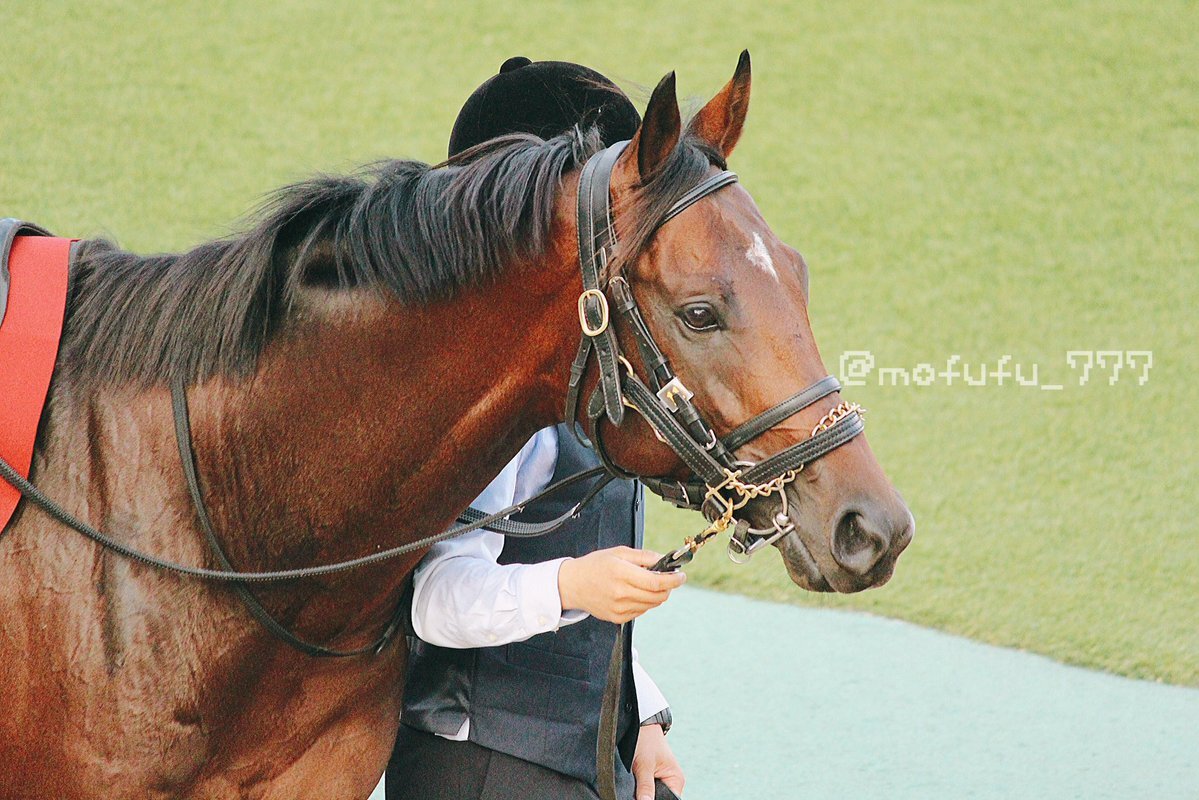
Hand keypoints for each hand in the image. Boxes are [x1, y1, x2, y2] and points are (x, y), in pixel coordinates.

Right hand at [557, 546, 685, 622]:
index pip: (656, 582)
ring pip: (652, 605)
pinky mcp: (618, 618)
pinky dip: (645, 602)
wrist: (572, 585)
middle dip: (668, 587)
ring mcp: (619, 608)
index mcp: (621, 573)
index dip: (673, 580)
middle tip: (667, 578)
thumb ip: (644, 556)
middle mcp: (621, 593)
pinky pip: (641, 611)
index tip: (681, 576)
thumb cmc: (594, 566)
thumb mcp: (618, 553)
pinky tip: (635, 592)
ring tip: (647, 583)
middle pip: (658, 596)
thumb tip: (664, 559)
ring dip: (657, 594)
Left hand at [632, 723, 683, 799]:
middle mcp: (673, 781)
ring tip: (638, 782)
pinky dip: (642, 788)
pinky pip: (649, 788)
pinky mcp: (655, 777)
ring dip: (645, 792)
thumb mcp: (644, 766)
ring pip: (654, 794)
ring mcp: (664, 779)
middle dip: (648, 797)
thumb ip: (645, 787)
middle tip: (637, 790)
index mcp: (676, 780)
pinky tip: (637, 783)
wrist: (642, 726)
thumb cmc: (646, 741)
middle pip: (661, 798)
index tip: (643, 798)